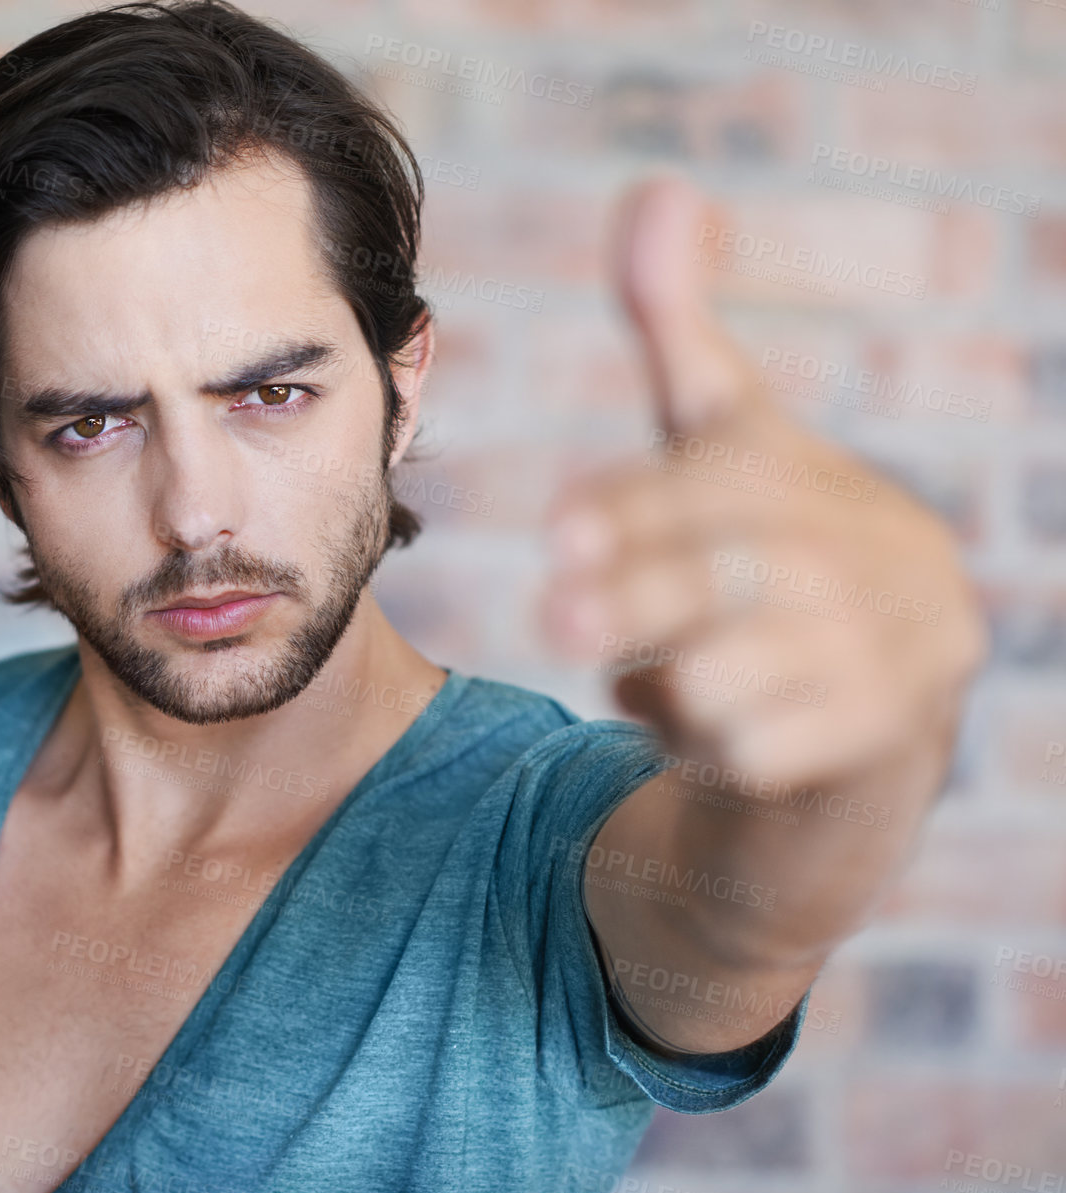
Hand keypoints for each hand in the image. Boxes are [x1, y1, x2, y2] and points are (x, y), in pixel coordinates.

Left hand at [538, 175, 988, 789]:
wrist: (858, 703)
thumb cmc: (761, 552)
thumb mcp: (716, 441)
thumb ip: (676, 327)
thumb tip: (659, 188)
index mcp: (811, 475)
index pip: (723, 481)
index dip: (638, 503)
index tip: (562, 531)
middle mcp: (867, 554)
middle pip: (733, 574)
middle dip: (636, 593)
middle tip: (553, 614)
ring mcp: (888, 650)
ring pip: (740, 672)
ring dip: (666, 679)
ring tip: (645, 678)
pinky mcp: (885, 740)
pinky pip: (763, 755)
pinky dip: (705, 747)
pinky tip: (692, 732)